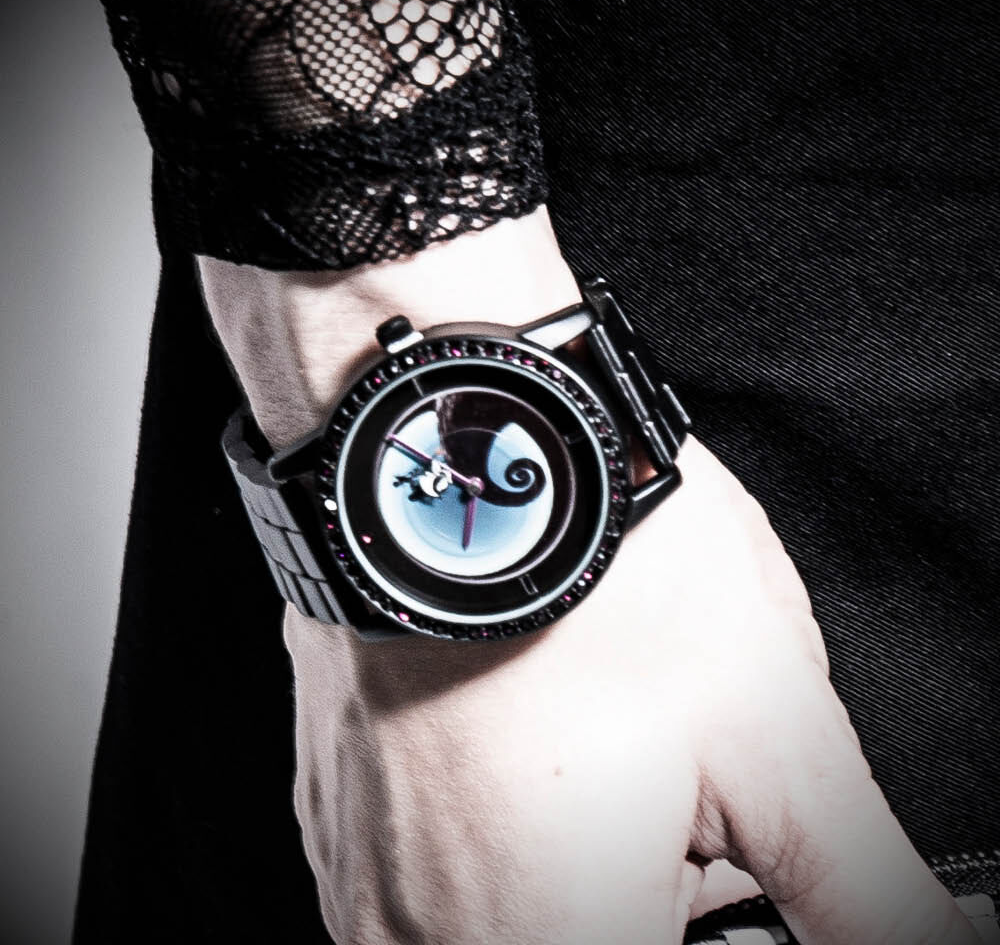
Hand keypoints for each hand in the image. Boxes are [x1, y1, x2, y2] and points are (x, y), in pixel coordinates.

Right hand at [199, 208, 974, 943]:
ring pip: (513, 909)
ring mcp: (364, 877)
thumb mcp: (775, 735)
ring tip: (587, 734)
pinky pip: (436, 865)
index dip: (712, 907)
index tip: (710, 849)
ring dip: (573, 852)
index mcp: (548, 942)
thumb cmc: (592, 570)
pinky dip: (496, 817)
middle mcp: (423, 937)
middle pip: (587, 932)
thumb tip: (949, 935)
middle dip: (653, 877)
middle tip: (659, 772)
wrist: (448, 452)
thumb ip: (865, 891)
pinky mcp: (338, 812)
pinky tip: (519, 721)